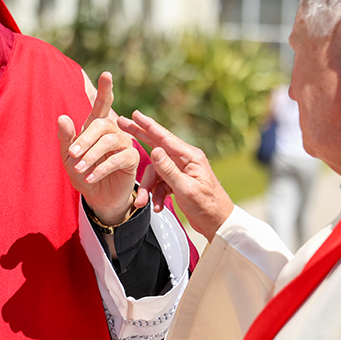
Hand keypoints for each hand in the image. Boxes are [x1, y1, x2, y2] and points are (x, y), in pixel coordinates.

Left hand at [58, 72, 138, 225]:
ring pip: (109, 142)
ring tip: (78, 169)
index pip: (102, 104)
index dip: (105, 90)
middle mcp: (113, 131)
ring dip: (91, 155)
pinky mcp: (132, 160)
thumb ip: (66, 137)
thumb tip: (62, 117)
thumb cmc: (82, 172)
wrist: (96, 197)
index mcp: (97, 126)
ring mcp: (125, 144)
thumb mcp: (68, 156)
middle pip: (101, 125)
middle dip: (85, 139)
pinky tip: (90, 177)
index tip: (107, 74)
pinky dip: (102, 168)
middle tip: (71, 154)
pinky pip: (118, 159)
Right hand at [118, 110, 233, 242]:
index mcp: (190, 157)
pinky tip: (157, 206)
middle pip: (156, 146)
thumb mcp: (186, 189)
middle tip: (122, 124)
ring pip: (155, 172)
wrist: (218, 224)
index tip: (135, 114)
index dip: (148, 125)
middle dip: (139, 137)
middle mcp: (185, 160)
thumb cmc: (207, 206)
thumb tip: (154, 150)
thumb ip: (168, 170)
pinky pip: (159, 184)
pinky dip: (155, 195)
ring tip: (144, 203)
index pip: (164, 137)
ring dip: (148, 188)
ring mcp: (181, 171)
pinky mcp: (177, 182)